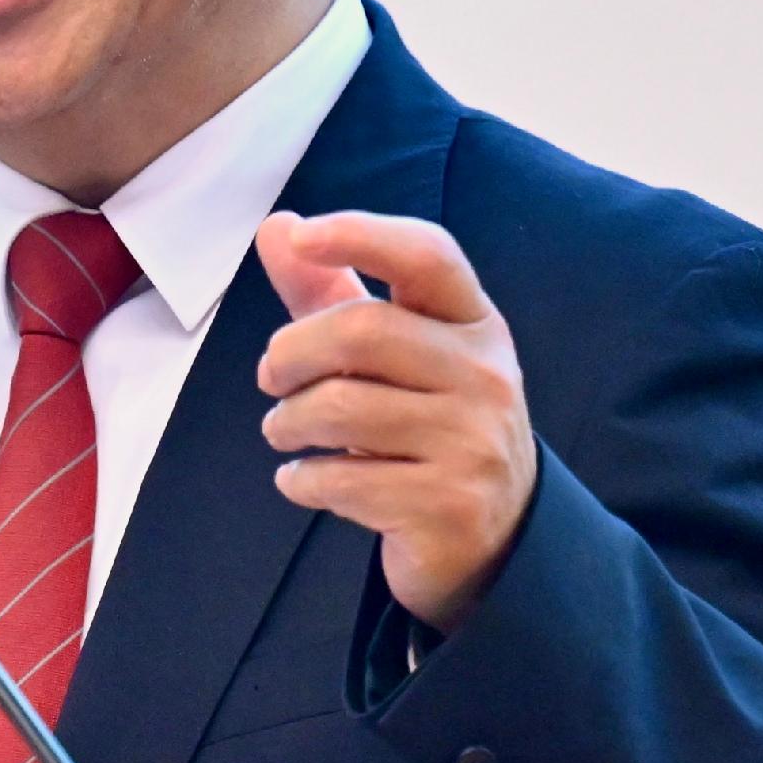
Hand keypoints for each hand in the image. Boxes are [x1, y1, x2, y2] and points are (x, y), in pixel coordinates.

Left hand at [255, 210, 535, 634]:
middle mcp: (484, 374)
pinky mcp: (447, 504)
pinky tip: (305, 479)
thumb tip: (275, 228)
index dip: (362, 234)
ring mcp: (472, 441)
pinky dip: (301, 479)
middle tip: (270, 378)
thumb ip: (329, 292)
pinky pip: (340, 479)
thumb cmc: (426, 424)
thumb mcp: (392, 356)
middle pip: (361, 331)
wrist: (492, 535)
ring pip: (340, 408)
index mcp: (474, 322)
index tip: (304, 236)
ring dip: (287, 422)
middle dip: (290, 354)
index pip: (426, 256)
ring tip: (285, 430)